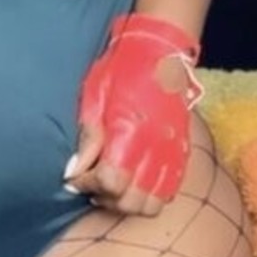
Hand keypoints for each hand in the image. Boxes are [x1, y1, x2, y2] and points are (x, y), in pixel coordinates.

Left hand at [63, 14, 202, 216]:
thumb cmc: (123, 69)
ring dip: (128, 202)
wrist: (160, 52)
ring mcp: (172, 153)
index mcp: (130, 132)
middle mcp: (155, 148)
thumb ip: (88, 137)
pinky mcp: (182, 153)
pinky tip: (134, 182)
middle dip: (106, 198)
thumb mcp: (94, 96)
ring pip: (152, 204)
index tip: (77, 176)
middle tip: (91, 183)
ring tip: (112, 187)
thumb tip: (74, 170)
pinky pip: (169, 191)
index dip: (87, 184)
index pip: (110, 181)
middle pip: (131, 201)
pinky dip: (150, 196)